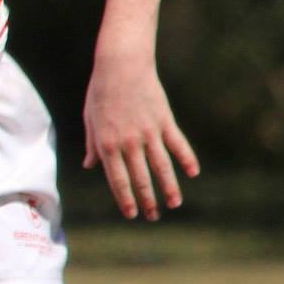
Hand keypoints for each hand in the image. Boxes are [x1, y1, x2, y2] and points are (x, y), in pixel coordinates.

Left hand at [82, 55, 198, 219]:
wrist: (120, 65)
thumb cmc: (100, 92)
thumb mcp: (90, 120)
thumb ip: (92, 145)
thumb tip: (89, 166)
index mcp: (107, 144)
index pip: (117, 179)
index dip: (125, 199)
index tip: (131, 214)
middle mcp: (128, 142)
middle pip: (140, 178)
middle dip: (147, 200)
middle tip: (153, 217)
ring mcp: (148, 132)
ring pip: (161, 166)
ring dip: (169, 187)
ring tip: (175, 204)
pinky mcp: (164, 120)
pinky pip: (177, 144)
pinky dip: (186, 158)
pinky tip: (193, 173)